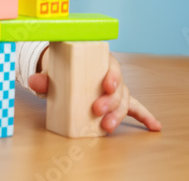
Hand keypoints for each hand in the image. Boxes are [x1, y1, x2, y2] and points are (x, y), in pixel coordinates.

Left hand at [27, 48, 161, 132]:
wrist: (64, 72)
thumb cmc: (62, 70)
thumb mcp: (53, 72)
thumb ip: (44, 77)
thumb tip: (33, 82)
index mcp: (99, 60)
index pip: (112, 66)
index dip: (112, 76)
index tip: (106, 86)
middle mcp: (111, 74)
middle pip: (118, 87)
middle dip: (110, 101)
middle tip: (97, 111)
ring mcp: (116, 89)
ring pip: (123, 101)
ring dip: (118, 115)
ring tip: (107, 127)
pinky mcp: (117, 101)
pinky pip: (134, 109)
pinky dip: (145, 117)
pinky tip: (155, 128)